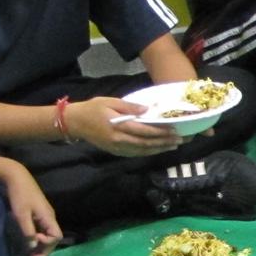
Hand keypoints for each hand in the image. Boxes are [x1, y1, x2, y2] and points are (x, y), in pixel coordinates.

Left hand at [1, 164, 62, 255]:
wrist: (16, 177)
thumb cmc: (20, 195)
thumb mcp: (22, 215)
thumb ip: (28, 232)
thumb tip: (33, 247)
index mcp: (48, 217)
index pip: (56, 236)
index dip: (47, 243)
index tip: (35, 241)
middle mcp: (49, 217)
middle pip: (53, 238)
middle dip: (45, 250)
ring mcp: (45, 215)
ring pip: (48, 234)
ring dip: (41, 245)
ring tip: (32, 255)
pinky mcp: (39, 213)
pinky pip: (43, 229)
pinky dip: (38, 238)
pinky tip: (31, 242)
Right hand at [66, 97, 182, 155]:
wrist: (75, 123)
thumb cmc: (93, 109)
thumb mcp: (110, 101)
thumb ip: (130, 107)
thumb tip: (148, 110)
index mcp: (118, 126)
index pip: (144, 131)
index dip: (160, 133)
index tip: (174, 131)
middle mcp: (119, 140)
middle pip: (146, 144)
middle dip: (164, 143)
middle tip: (180, 140)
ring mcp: (117, 148)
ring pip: (142, 151)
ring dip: (159, 149)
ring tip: (173, 146)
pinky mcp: (115, 152)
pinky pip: (135, 154)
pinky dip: (148, 152)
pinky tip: (157, 149)